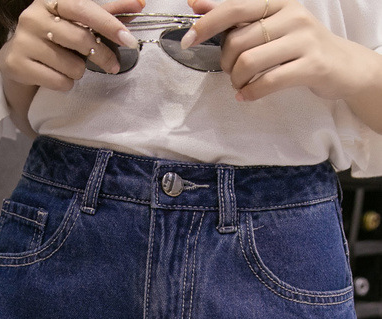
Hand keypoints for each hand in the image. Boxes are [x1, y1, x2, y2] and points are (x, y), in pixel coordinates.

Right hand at [0, 0, 142, 91]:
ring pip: (72, 66)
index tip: (129, 40)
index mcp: (50, 1)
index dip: (109, 24)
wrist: (17, 60)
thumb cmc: (54, 39)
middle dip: (103, 56)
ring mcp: (23, 40)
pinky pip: (58, 82)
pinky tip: (57, 76)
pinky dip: (65, 84)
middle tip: (112, 65)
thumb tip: (139, 3)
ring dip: (79, 72)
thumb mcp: (78, 23)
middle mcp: (33, 16)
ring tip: (70, 67)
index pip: (85, 9)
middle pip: (82, 40)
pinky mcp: (17, 64)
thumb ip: (107, 13)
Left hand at [183, 0, 371, 102]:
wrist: (343, 66)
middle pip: (238, 41)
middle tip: (231, 73)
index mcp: (278, 2)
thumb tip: (196, 4)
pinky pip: (268, 82)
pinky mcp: (311, 66)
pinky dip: (250, 93)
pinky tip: (246, 96)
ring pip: (249, 62)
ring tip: (241, 85)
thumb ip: (236, 17)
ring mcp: (303, 40)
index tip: (188, 40)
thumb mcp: (271, 25)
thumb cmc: (300, 47)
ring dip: (237, 81)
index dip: (208, 23)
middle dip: (226, 63)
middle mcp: (291, 16)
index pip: (235, 8)